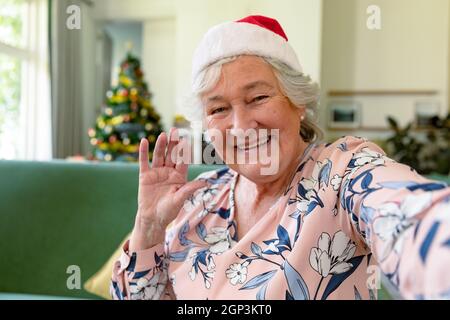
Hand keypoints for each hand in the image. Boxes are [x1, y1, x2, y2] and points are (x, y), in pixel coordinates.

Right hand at [129, 128, 205, 250]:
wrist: (152, 219)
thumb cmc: (169, 211)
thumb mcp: (180, 199)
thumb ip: (190, 189)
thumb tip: (205, 182)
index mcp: (179, 176)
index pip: (182, 161)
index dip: (184, 151)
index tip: (187, 140)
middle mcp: (168, 171)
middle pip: (171, 155)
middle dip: (173, 143)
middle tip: (175, 130)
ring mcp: (156, 172)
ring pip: (159, 156)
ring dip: (161, 145)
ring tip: (163, 134)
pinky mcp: (145, 175)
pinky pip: (144, 162)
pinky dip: (143, 152)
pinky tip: (144, 141)